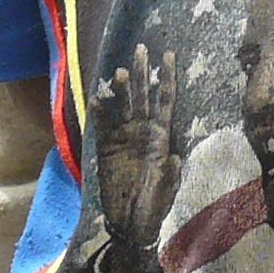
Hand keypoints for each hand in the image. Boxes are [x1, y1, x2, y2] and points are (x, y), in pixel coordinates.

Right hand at [92, 44, 179, 272]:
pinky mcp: (107, 149)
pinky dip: (100, 111)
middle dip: (143, 73)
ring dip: (122, 89)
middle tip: (140, 49)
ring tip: (119, 71)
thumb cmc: (152, 207)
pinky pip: (102, 125)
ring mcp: (124, 139)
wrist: (129, 223)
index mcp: (161, 139)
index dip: (167, 79)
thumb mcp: (165, 193)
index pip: (165, 103)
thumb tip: (175, 157)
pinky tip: (98, 96)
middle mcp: (143, 134)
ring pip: (123, 107)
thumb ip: (170, 176)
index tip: (169, 56)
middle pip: (144, 97)